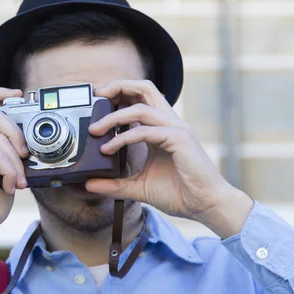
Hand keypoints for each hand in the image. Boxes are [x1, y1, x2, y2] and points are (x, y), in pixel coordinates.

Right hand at [0, 88, 28, 244]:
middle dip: (17, 133)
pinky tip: (9, 186)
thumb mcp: (7, 175)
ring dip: (16, 161)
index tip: (18, 95)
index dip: (0, 95)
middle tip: (27, 156)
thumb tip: (30, 146)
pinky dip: (8, 170)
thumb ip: (12, 157)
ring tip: (18, 181)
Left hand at [86, 80, 252, 237]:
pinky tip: (108, 149)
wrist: (205, 206)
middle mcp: (169, 123)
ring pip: (141, 108)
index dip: (119, 93)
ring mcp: (175, 129)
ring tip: (95, 130)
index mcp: (161, 127)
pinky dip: (123, 138)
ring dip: (113, 117)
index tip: (97, 101)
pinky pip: (145, 131)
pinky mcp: (179, 139)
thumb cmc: (179, 193)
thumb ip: (114, 183)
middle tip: (96, 98)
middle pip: (145, 88)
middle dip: (118, 87)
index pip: (140, 98)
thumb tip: (88, 183)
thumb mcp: (137, 187)